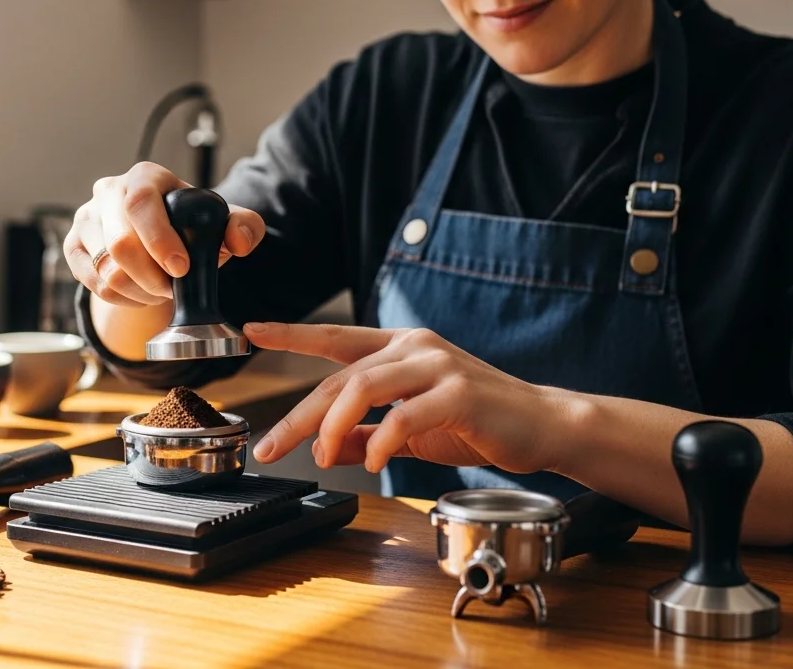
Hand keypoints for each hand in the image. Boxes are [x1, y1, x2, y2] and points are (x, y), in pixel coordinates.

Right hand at [64, 162, 265, 307]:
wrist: (157, 235)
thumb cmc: (191, 224)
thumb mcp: (223, 221)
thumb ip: (245, 226)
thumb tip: (237, 243)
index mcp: (145, 177)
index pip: (141, 203)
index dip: (159, 240)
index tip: (181, 269)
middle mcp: (108, 191)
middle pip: (119, 243)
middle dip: (152, 277)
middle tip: (173, 289)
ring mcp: (86, 218)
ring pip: (106, 269)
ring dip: (139, 291)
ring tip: (160, 291)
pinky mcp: (74, 246)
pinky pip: (93, 284)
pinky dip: (121, 299)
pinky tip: (140, 295)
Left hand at [245, 323, 575, 474]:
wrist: (542, 426)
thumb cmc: (477, 423)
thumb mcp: (412, 430)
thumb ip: (368, 434)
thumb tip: (326, 447)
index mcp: (400, 347)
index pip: (335, 337)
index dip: (291, 333)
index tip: (251, 330)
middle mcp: (415, 346)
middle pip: (339, 377)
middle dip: (299, 416)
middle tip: (273, 446)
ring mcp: (437, 365)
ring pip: (363, 386)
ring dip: (332, 426)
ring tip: (323, 457)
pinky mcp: (459, 392)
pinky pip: (404, 415)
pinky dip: (382, 441)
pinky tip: (377, 462)